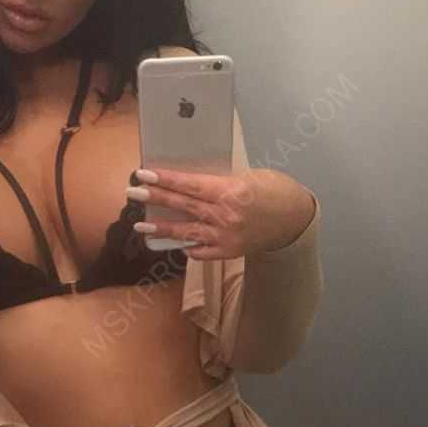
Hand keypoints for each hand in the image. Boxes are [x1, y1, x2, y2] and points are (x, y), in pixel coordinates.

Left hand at [130, 166, 316, 259]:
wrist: (296, 220)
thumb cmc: (274, 190)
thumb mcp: (248, 176)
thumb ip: (220, 182)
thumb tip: (192, 183)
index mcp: (229, 191)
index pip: (189, 185)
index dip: (164, 179)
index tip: (143, 174)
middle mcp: (224, 215)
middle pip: (182, 206)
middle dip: (154, 199)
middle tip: (131, 193)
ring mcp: (225, 236)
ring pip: (186, 232)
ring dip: (161, 229)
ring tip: (139, 226)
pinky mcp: (229, 252)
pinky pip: (202, 251)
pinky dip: (189, 247)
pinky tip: (176, 244)